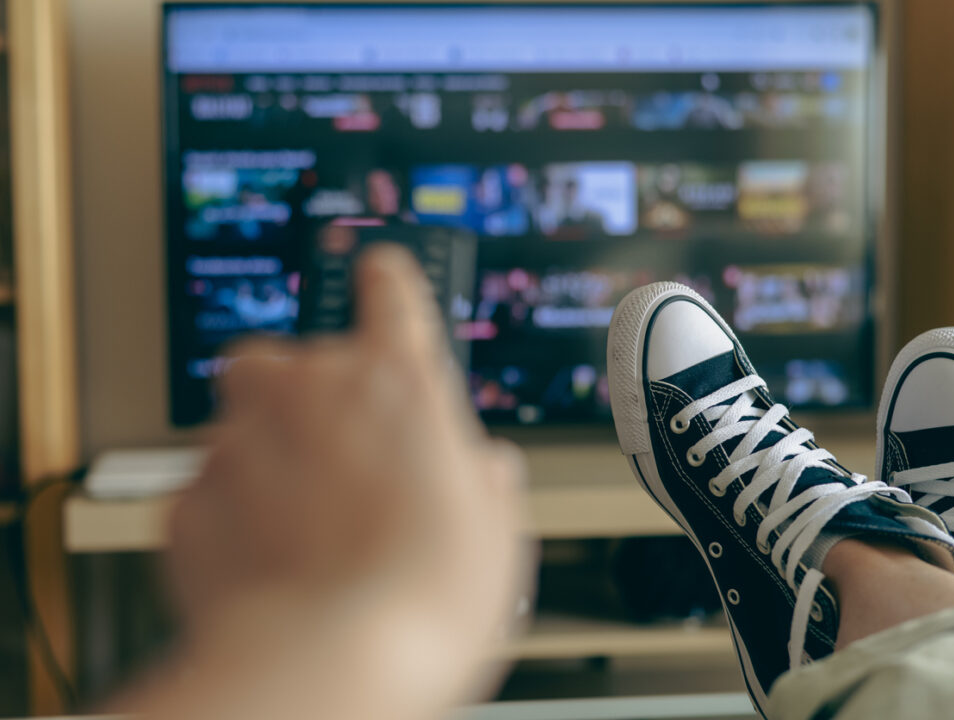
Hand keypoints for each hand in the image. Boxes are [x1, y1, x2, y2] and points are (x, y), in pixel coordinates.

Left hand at [161, 246, 531, 719]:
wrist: (329, 665)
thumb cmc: (423, 598)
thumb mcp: (496, 533)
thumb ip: (486, 483)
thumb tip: (486, 473)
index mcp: (396, 383)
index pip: (390, 291)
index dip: (385, 284)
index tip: (377, 277)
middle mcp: (310, 392)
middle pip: (292, 361)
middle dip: (308, 400)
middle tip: (344, 466)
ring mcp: (240, 441)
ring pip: (243, 424)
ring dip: (268, 459)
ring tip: (306, 526)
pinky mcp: (188, 499)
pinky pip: (210, 491)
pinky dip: (233, 518)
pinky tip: (271, 564)